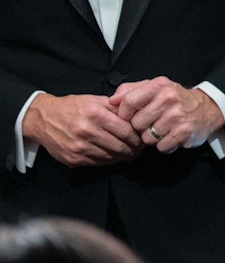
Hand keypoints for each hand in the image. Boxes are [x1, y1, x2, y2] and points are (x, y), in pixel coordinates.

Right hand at [22, 93, 142, 166]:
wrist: (44, 118)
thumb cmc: (72, 107)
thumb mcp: (95, 99)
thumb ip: (116, 107)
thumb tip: (136, 114)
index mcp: (95, 114)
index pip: (126, 131)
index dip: (138, 136)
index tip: (143, 136)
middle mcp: (87, 132)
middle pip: (121, 146)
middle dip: (134, 148)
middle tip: (140, 147)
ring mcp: (79, 148)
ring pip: (111, 157)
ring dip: (124, 156)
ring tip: (130, 152)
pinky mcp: (73, 159)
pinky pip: (99, 163)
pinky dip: (110, 160)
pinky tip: (115, 155)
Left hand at [109, 77, 223, 154]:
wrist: (206, 109)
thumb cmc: (174, 99)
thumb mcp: (154, 88)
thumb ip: (130, 90)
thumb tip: (111, 101)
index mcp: (159, 85)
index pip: (128, 102)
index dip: (123, 115)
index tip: (128, 118)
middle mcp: (169, 98)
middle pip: (136, 123)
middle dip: (140, 128)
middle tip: (151, 123)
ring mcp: (178, 115)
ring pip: (147, 137)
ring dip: (152, 138)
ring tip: (162, 130)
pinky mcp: (185, 131)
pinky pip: (161, 147)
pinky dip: (165, 146)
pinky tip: (171, 137)